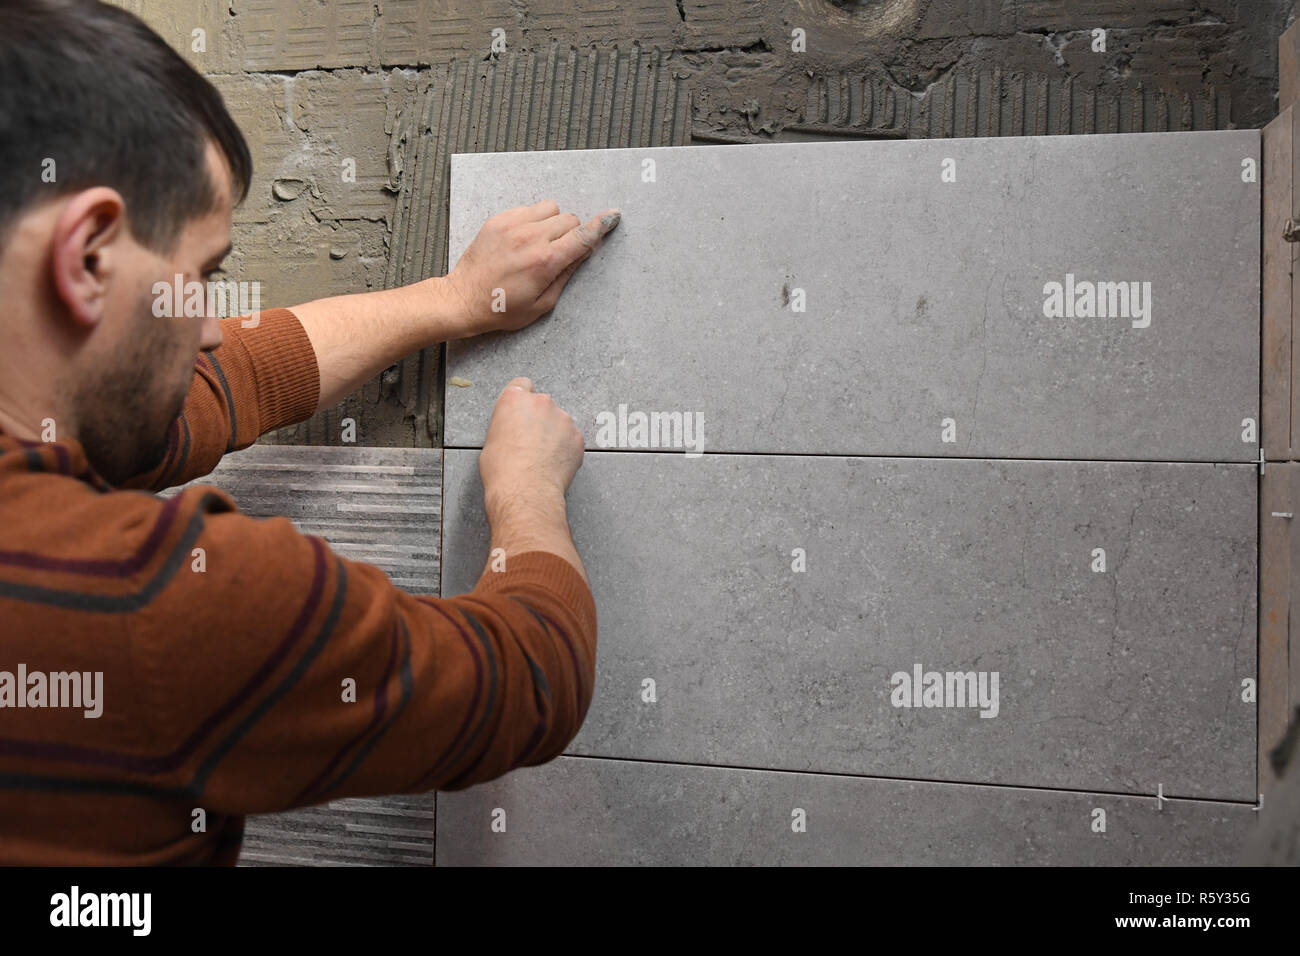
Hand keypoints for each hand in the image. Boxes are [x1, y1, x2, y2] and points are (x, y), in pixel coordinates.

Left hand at [445, 201, 619, 337]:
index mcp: (545, 262)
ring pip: (551, 208)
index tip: (613, 216)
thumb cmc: (502, 308)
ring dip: (553, 223)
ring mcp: (512, 226)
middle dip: (572, 234)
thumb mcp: (542, 303)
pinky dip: (532, 220)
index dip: (601, 226)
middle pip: (569, 219)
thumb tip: (583, 251)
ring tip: (541, 242)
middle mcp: (530, 238)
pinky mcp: (498, 220)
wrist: (463, 299)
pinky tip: (522, 239)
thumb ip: (566, 274)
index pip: (582, 236)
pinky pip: (528, 209)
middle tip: (559, 252)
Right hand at [479, 377, 584, 515]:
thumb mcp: (491, 440)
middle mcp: (541, 402)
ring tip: (542, 457)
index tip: (523, 411)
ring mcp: (562, 418)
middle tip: (530, 442)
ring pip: (559, 422)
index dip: (522, 399)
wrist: (525, 490)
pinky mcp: (577, 437)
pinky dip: (565, 449)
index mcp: (514, 399)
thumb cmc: (503, 469)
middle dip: (539, 419)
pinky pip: (571, 439)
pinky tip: (554, 464)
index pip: (522, 385)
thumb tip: (512, 431)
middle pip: (542, 405)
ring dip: (554, 434)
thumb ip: (506, 425)